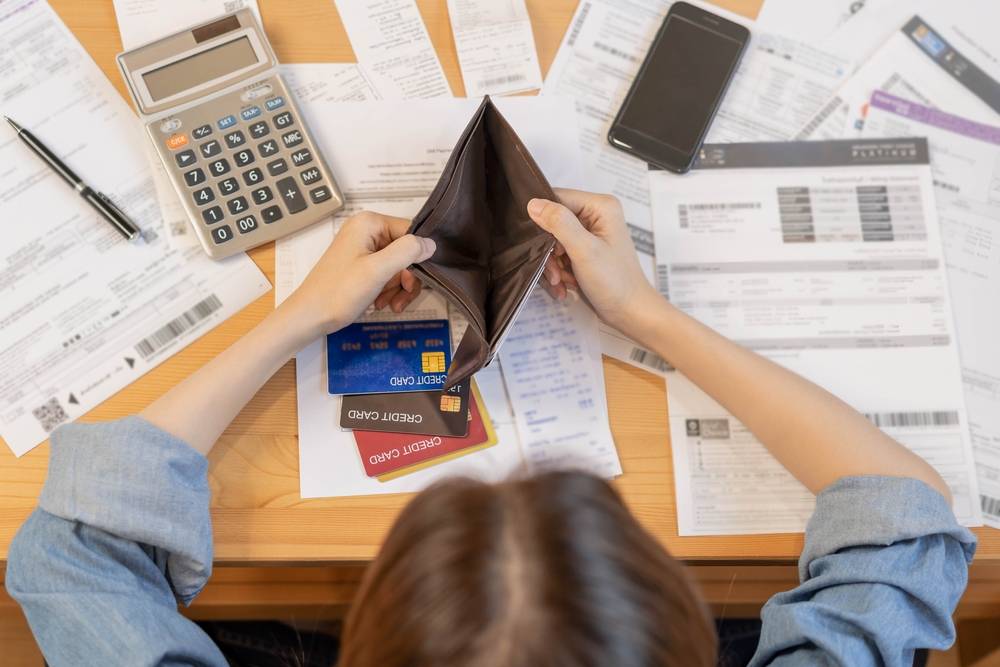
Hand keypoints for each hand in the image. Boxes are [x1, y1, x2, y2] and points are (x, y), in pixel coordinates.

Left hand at [281, 211, 434, 338]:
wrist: (310, 316)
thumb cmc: (340, 292)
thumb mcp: (378, 270)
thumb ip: (407, 252)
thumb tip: (432, 243)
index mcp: (369, 223)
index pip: (411, 232)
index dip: (417, 257)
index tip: (413, 281)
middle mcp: (367, 231)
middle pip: (406, 251)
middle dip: (405, 278)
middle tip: (400, 299)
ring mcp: (363, 248)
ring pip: (398, 266)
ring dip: (398, 288)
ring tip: (387, 305)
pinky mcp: (361, 265)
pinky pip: (386, 274)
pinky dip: (388, 290)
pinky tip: (380, 303)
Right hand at [527, 188, 660, 332]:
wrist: (630, 313)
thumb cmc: (614, 282)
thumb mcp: (584, 250)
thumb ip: (559, 223)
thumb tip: (532, 203)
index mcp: (600, 206)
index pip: (557, 198)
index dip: (544, 221)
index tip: (543, 247)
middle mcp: (595, 215)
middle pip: (552, 222)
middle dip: (549, 250)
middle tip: (555, 272)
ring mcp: (589, 234)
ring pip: (552, 242)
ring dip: (552, 265)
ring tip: (561, 282)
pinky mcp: (584, 252)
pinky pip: (559, 255)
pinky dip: (558, 272)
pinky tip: (564, 286)